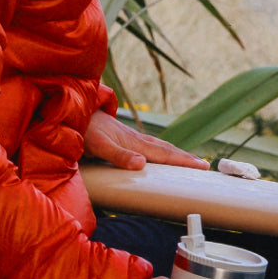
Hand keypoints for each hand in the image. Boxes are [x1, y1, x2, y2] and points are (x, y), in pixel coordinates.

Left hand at [83, 110, 209, 171]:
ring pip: (158, 146)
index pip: (164, 154)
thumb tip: (141, 164)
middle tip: (204, 165)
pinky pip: (149, 146)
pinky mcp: (123, 138)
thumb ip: (118, 155)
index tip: (203, 166)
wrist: (73, 112)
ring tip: (188, 160)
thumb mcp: (99, 145)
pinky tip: (158, 155)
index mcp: (134, 142)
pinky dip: (160, 152)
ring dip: (175, 154)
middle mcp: (135, 139)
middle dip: (185, 158)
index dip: (183, 161)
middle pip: (166, 149)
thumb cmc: (85, 130)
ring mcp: (130, 137)